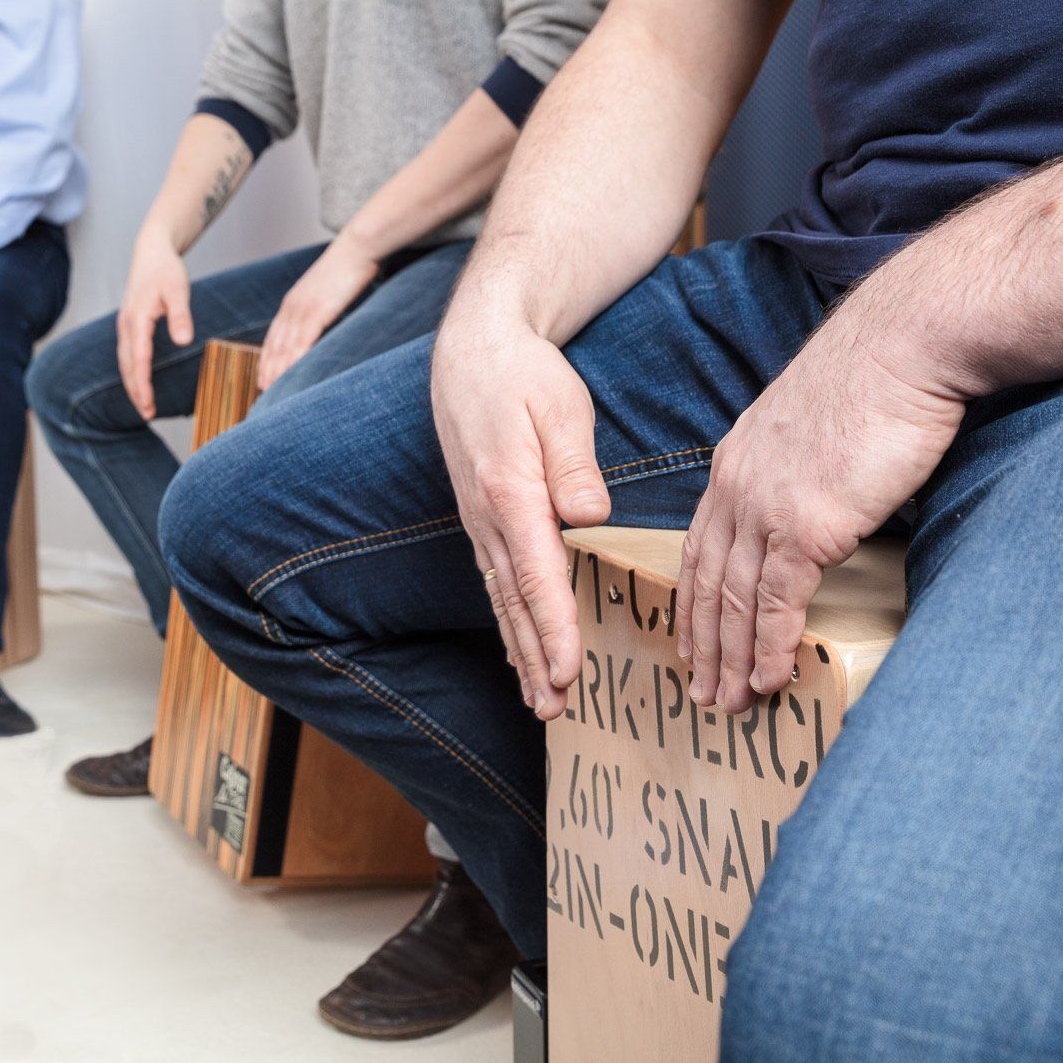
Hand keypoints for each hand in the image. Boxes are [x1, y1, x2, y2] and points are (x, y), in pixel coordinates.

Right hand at [117, 228, 193, 419]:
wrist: (151, 251)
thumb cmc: (166, 270)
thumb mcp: (178, 290)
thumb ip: (181, 316)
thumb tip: (183, 341)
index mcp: (137, 319)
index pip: (139, 359)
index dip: (143, 384)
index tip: (148, 404)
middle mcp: (126, 325)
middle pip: (127, 366)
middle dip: (136, 392)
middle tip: (147, 415)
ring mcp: (125, 326)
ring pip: (125, 362)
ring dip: (132, 385)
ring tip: (144, 407)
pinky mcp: (129, 325)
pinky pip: (128, 355)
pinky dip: (132, 372)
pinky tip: (141, 384)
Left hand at [258, 233, 381, 391]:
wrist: (356, 247)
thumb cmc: (347, 267)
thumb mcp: (327, 290)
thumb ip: (320, 307)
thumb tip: (321, 323)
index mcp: (293, 301)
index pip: (275, 334)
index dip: (267, 356)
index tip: (264, 373)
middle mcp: (293, 306)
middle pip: (275, 343)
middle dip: (268, 367)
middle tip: (263, 389)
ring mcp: (304, 309)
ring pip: (285, 346)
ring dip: (278, 369)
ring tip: (274, 388)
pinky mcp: (318, 311)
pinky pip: (303, 340)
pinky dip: (295, 359)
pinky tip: (292, 374)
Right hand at [432, 309, 611, 719]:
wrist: (473, 353)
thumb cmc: (522, 375)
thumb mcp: (559, 405)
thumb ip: (573, 463)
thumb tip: (590, 516)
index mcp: (510, 492)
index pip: (537, 572)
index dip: (553, 626)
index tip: (568, 669)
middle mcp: (488, 518)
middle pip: (514, 601)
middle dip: (535, 658)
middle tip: (555, 709)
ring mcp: (481, 523)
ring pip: (502, 600)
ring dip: (521, 654)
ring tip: (539, 702)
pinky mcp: (483, 522)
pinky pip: (496, 584)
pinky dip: (510, 625)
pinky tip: (522, 656)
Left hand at [675, 338, 964, 714]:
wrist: (904, 346)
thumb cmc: (874, 379)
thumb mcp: (810, 425)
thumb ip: (795, 469)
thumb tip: (815, 503)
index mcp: (733, 465)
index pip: (700, 547)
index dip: (694, 599)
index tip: (690, 638)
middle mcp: (735, 490)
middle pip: (706, 582)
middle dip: (701, 643)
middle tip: (699, 690)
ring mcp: (766, 509)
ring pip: (735, 601)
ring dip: (731, 659)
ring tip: (730, 703)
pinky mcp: (805, 526)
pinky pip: (777, 602)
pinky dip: (770, 647)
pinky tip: (769, 680)